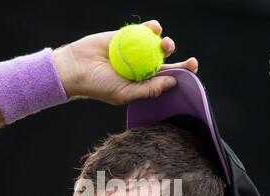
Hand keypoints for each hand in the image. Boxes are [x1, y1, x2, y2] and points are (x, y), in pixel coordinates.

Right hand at [54, 20, 198, 105]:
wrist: (77, 67)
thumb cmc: (100, 85)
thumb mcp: (126, 93)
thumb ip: (149, 89)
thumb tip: (173, 82)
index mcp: (144, 83)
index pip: (167, 80)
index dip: (182, 74)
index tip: (192, 68)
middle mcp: (142, 68)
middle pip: (167, 63)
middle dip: (181, 61)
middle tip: (189, 61)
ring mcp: (136, 51)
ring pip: (158, 45)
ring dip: (166, 43)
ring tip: (163, 43)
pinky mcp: (127, 36)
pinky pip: (144, 30)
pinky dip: (152, 28)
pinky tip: (154, 29)